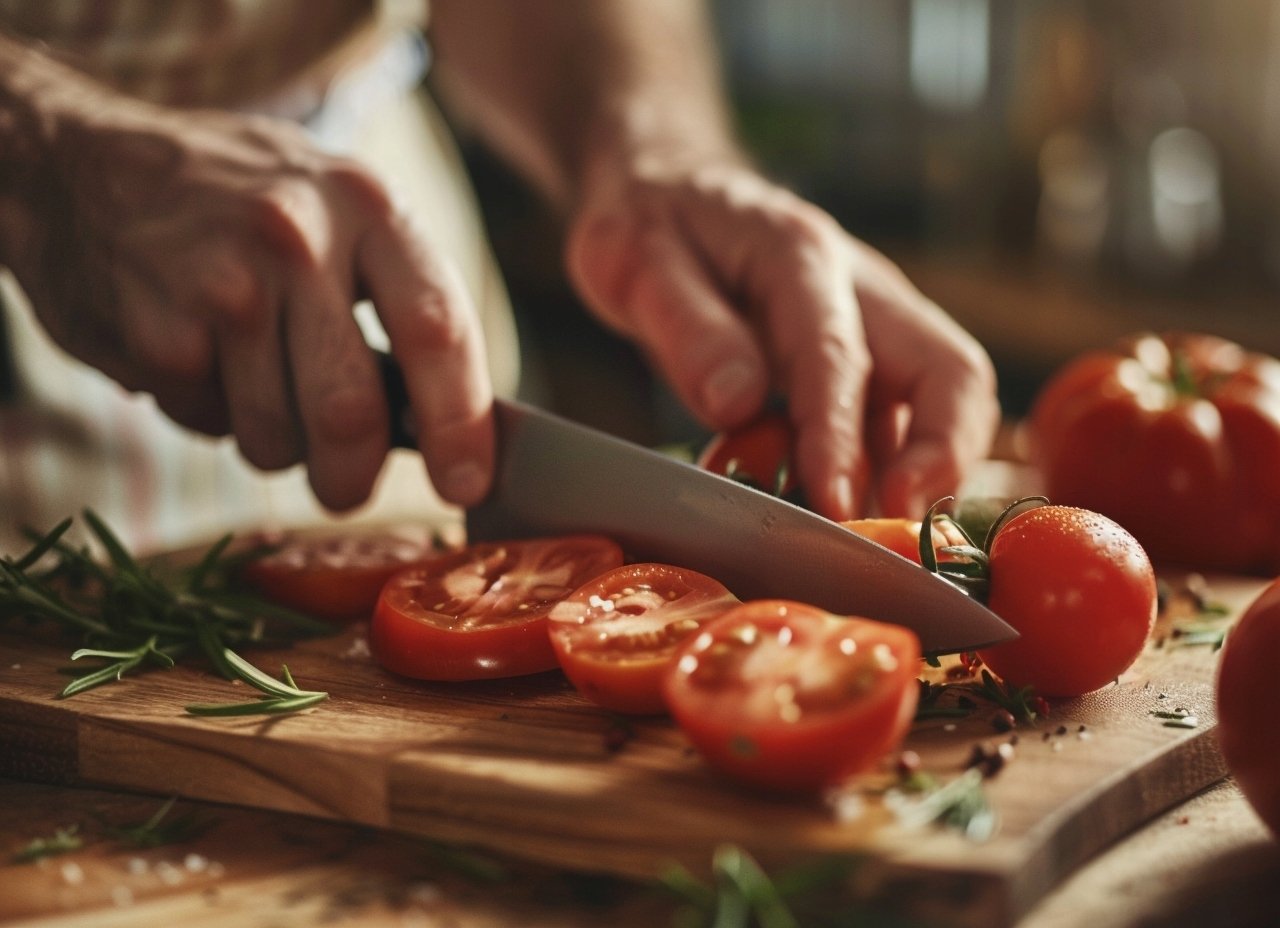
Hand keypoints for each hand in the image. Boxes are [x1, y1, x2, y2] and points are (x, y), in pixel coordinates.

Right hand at [1, 71, 493, 510]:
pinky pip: (210, 424)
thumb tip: (463, 428)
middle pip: (352, 411)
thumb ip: (402, 302)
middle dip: (353, 475)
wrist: (84, 167)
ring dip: (272, 440)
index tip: (468, 484)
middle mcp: (301, 238)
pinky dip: (208, 415)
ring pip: (277, 436)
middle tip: (346, 486)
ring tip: (251, 377)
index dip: (461, 424)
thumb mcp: (342, 214)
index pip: (438, 329)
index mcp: (370, 209)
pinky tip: (196, 357)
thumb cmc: (246, 207)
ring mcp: (224, 283)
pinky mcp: (160, 329)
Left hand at [565, 155, 998, 519]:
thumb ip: (687, 327)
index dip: (842, 439)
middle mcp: (859, 286)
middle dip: (943, 456)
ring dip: (925, 473)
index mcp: (799, 255)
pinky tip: (849, 513)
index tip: (836, 507)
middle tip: (897, 529)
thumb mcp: (633, 259)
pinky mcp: (868, 356)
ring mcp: (874, 322)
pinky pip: (905, 417)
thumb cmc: (650, 224)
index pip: (838, 355)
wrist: (669, 192)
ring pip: (944, 398)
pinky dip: (892, 470)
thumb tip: (738, 402)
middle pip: (949, 369)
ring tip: (874, 538)